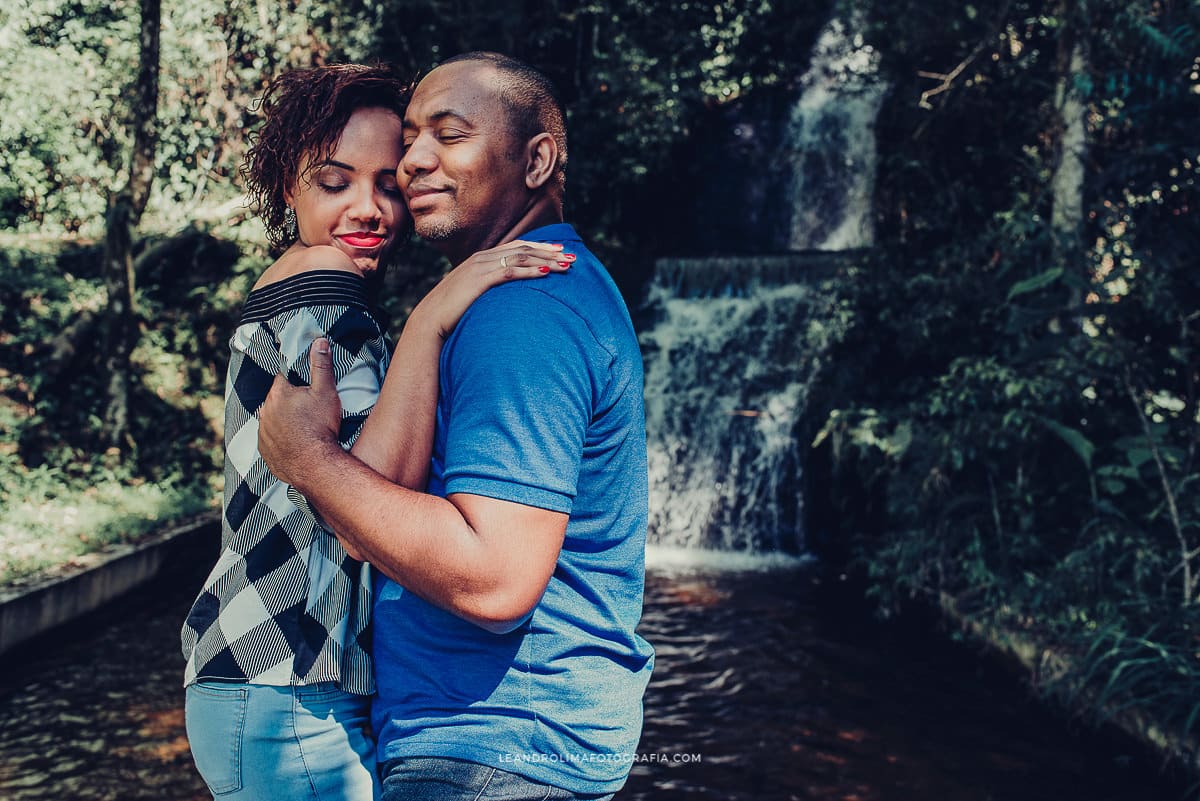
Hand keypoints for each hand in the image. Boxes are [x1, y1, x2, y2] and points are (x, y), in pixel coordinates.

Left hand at [258, 337, 344, 490]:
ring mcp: (263, 432)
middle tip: (308, 410)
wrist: (315, 466)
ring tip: (303, 428)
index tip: (305, 388)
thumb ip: (321, 366)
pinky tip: (295, 443)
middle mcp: (265, 411)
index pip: (283, 378)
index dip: (295, 381)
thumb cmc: (321, 427)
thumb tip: (320, 341)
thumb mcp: (326, 392)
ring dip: (283, 421)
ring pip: (272, 420)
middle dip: (289, 401)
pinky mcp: (264, 451)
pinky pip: (270, 440)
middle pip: (277, 399)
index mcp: (278, 393)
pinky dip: (280, 440)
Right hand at [419, 240, 573, 339]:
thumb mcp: (473, 295)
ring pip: (520, 258)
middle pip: (523, 248)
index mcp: (481, 259)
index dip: (540, 247)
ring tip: (566, 266)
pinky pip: (510, 272)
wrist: (430, 321)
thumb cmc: (452, 312)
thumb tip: (506, 296)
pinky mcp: (480, 281)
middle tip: (572, 257)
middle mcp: (482, 258)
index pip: (516, 247)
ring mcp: (480, 268)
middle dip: (549, 251)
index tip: (560, 251)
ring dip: (546, 261)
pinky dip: (530, 271)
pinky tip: (546, 273)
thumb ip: (488, 288)